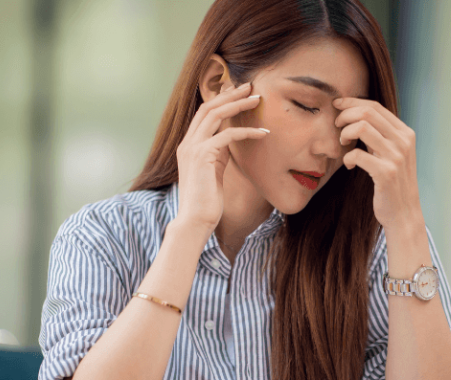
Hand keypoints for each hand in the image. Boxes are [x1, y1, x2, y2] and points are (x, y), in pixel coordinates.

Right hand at [174, 82, 267, 230]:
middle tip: (250, 86)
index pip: (203, 113)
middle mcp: (187, 143)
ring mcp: (193, 148)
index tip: (239, 91)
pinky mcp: (203, 156)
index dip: (221, 99)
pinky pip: (228, 135)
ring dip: (238, 104)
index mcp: (188, 145)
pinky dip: (247, 131)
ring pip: (216, 114)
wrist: (195, 221)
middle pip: (208, 107)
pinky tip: (263, 133)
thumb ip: (218, 153)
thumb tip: (231, 140)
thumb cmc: (207, 201)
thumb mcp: (213, 170)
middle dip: (230, 94)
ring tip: (257, 99)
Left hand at [334, 97, 423, 230]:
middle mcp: (404, 141)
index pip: (376, 106)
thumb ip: (381, 136)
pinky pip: (358, 154)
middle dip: (345, 115)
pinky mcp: (386, 173)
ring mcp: (396, 157)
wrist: (404, 213)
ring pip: (362, 128)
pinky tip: (348, 164)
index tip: (336, 105)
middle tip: (336, 126)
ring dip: (345, 133)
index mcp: (405, 133)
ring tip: (342, 143)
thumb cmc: (393, 183)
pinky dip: (347, 157)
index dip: (352, 102)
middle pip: (368, 112)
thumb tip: (357, 115)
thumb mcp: (392, 153)